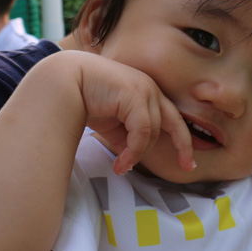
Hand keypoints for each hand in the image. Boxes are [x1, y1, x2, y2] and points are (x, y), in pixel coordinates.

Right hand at [76, 53, 193, 174]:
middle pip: (175, 122)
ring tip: (122, 167)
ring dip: (138, 154)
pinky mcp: (134, 94)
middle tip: (187, 167)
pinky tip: (121, 163)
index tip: (188, 162)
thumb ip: (127, 138)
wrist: (63, 82)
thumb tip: (134, 159)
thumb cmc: (86, 100)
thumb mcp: (113, 124)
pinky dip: (134, 150)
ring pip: (152, 131)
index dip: (183, 140)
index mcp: (148, 93)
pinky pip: (142, 130)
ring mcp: (144, 89)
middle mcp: (150, 89)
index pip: (172, 118)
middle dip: (183, 146)